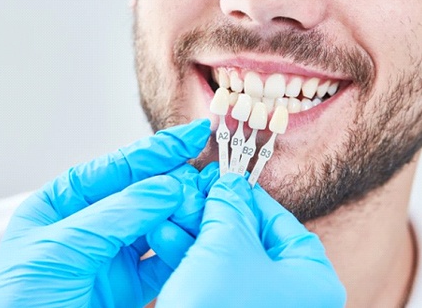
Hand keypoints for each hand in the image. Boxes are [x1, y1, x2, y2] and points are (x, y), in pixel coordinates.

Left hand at [0, 119, 210, 307]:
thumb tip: (167, 188)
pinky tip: (193, 240)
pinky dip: (182, 250)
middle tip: (204, 177)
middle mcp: (93, 222)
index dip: (159, 149)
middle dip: (176, 182)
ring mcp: (113, 252)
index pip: (119, 166)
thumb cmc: (18, 303)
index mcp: (66, 202)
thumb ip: (118, 214)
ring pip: (159, 223)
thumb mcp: (62, 248)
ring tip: (203, 207)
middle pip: (144, 192)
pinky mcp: (130, 284)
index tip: (193, 135)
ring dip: (183, 215)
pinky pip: (164, 260)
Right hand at [155, 173, 346, 307]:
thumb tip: (228, 183)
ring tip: (171, 211)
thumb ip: (229, 206)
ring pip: (226, 257)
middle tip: (193, 193)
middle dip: (213, 213)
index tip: (224, 180)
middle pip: (250, 237)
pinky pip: (213, 278)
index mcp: (311, 279)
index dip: (248, 196)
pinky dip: (190, 257)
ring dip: (195, 232)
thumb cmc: (222, 307)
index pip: (281, 221)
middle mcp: (291, 295)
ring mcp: (259, 307)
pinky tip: (165, 236)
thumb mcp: (227, 244)